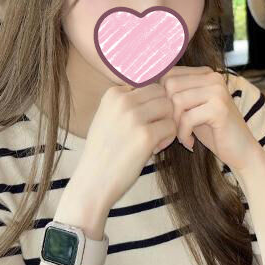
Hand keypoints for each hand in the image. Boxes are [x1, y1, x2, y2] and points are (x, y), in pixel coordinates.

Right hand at [74, 83, 175, 210]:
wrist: (93, 181)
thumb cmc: (103, 152)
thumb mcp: (106, 117)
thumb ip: (127, 101)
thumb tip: (158, 89)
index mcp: (113, 93)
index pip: (148, 84)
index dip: (152, 102)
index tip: (143, 120)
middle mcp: (123, 101)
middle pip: (162, 93)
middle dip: (163, 110)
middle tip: (155, 129)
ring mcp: (134, 117)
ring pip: (170, 107)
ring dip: (168, 123)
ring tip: (155, 139)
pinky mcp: (145, 136)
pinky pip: (172, 127)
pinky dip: (168, 138)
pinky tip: (155, 149)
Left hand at [158, 66, 261, 171]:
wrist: (241, 152)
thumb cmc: (211, 131)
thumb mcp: (189, 109)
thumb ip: (173, 95)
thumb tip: (140, 86)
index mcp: (204, 72)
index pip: (167, 74)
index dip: (159, 98)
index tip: (163, 119)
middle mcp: (212, 76)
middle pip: (169, 86)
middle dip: (166, 112)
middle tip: (171, 131)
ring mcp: (217, 91)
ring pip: (176, 101)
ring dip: (174, 124)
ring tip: (182, 137)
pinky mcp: (219, 108)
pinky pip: (187, 118)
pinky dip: (183, 134)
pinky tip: (190, 143)